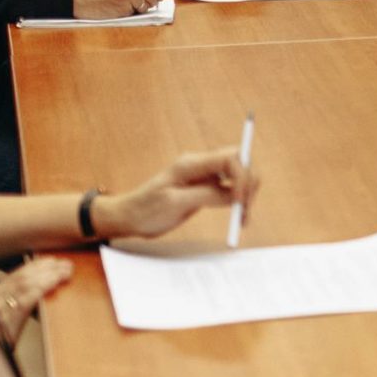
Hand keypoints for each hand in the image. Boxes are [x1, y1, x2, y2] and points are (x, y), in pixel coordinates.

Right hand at [0, 255, 72, 339]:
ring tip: (65, 271)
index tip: (49, 261)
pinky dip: (40, 288)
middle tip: (65, 264)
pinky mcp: (6, 322)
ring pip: (25, 284)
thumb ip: (11, 310)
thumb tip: (35, 297)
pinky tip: (54, 282)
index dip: (32, 267)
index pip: (13, 277)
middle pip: (21, 278)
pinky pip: (26, 300)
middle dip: (45, 268)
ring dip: (48, 275)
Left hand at [96, 147, 261, 239]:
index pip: (230, 158)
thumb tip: (235, 194)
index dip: (242, 177)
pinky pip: (229, 188)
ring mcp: (202, 175)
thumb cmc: (146, 210)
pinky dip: (238, 200)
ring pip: (237, 176)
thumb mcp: (176, 204)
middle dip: (248, 185)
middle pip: (238, 163)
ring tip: (242, 219)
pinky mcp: (204, 187)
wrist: (129, 217)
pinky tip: (237, 216)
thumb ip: (207, 195)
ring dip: (246, 194)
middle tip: (246, 211)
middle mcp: (199, 165)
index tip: (241, 201)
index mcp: (190, 164)